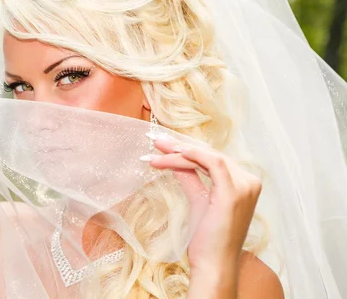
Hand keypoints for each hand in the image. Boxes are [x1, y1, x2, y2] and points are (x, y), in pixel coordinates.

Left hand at [145, 136, 261, 295]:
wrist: (213, 264)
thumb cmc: (207, 239)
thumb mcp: (198, 200)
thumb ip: (190, 178)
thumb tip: (176, 161)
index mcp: (244, 184)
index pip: (213, 159)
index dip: (188, 149)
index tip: (163, 146)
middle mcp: (249, 182)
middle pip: (210, 155)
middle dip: (180, 147)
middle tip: (156, 142)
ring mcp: (244, 186)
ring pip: (208, 157)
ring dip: (179, 152)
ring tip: (156, 151)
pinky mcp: (234, 192)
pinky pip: (212, 163)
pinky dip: (192, 155)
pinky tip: (173, 154)